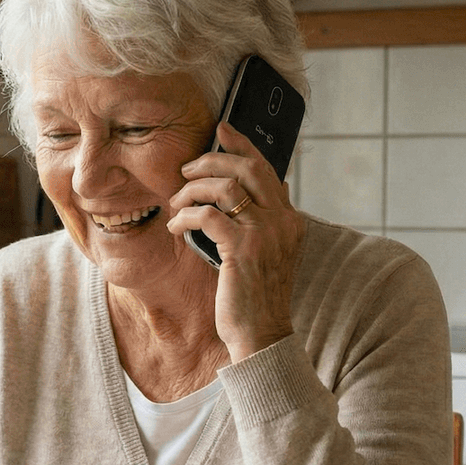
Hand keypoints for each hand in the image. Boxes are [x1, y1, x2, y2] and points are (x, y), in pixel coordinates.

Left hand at [167, 121, 304, 360]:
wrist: (262, 335)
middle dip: (211, 160)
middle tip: (186, 168)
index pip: (267, 168)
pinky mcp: (242, 249)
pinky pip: (206, 216)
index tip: (221, 129)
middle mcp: (282, 221)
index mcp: (290, 220)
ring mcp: (265, 233)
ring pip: (223, 188)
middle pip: (247, 168)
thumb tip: (267, 188)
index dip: (242, 145)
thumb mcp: (267, 254)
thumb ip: (265, 222)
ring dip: (191, 191)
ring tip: (176, 205)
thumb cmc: (255, 296)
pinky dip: (185, 218)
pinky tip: (175, 229)